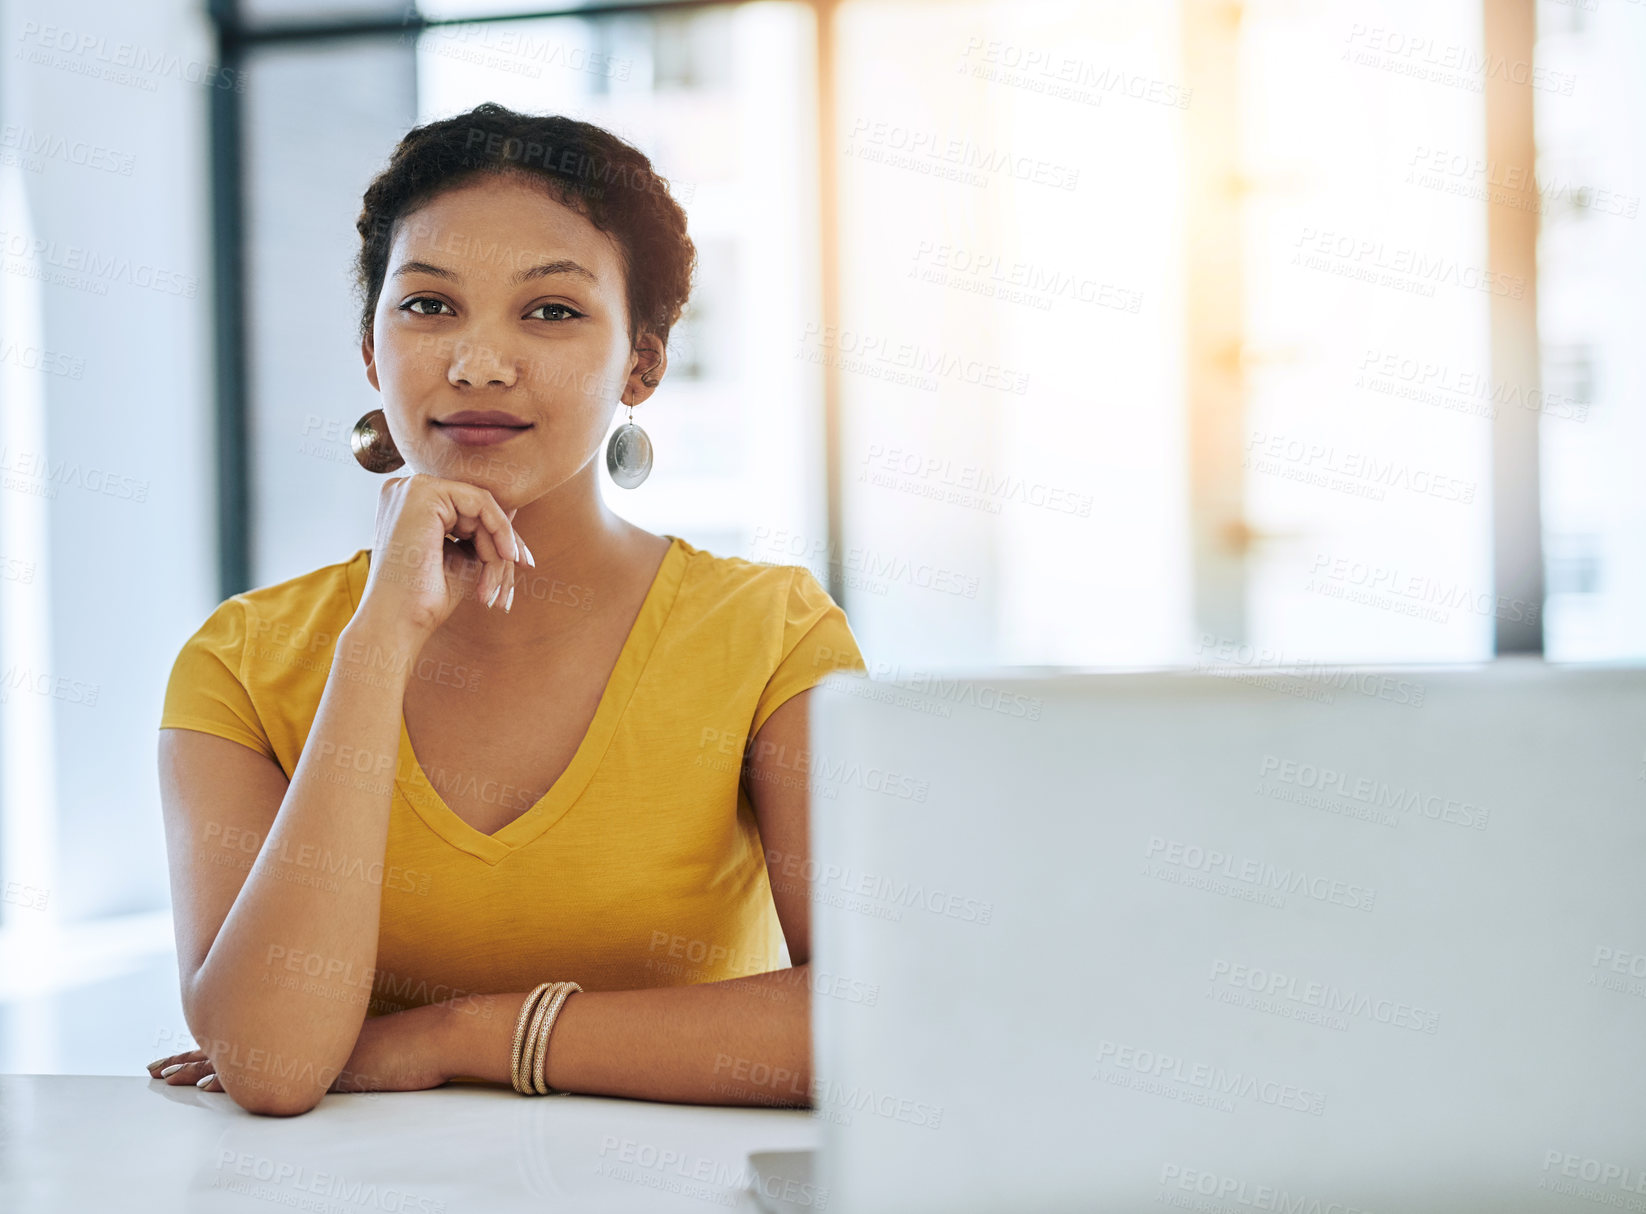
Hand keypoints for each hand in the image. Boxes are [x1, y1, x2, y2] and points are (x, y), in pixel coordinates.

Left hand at [144, 1005, 455, 1096]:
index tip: (179, 1061)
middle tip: (154, 1071)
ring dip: (194, 1069)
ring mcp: (298, 1052)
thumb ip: (331, 1058)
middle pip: (228, 1051)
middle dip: (187, 1060)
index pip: (245, 1045)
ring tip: (163, 1078)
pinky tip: (203, 1087)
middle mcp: (293, 1042)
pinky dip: (226, 1078)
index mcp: (299, 1041)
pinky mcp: (300, 1067)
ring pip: (234, 1060)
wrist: (428, 1040)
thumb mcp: (359, 1053)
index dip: (208, 1054)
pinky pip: (256, 1074)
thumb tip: (321, 1068)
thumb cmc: (404, 1049)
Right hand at [360, 472, 536, 639]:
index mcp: (410, 505)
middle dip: (503, 544)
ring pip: (482, 508)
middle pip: (476, 508)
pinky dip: (500, 531)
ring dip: (498, 549)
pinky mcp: (423, 493)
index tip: (524, 563)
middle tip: (523, 571)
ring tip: (495, 586)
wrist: (400, 622)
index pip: (467, 511)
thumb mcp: (463, 557)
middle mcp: (406, 490)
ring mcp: (411, 488)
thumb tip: (513, 509)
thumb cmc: (427, 598)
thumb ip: (482, 531)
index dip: (499, 536)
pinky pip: (481, 502)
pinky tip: (507, 557)